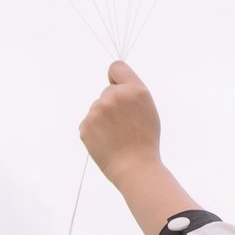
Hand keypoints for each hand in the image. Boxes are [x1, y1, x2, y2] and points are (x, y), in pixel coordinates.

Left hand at [80, 60, 161, 175]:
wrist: (134, 167)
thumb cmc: (145, 140)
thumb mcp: (148, 109)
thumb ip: (132, 93)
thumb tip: (115, 86)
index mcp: (135, 90)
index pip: (116, 67)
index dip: (116, 77)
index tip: (117, 87)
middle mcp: (115, 96)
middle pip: (107, 91)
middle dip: (113, 103)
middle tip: (124, 124)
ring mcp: (98, 109)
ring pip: (97, 107)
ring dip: (104, 117)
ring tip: (116, 135)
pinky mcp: (86, 124)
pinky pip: (89, 121)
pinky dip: (96, 130)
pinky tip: (107, 141)